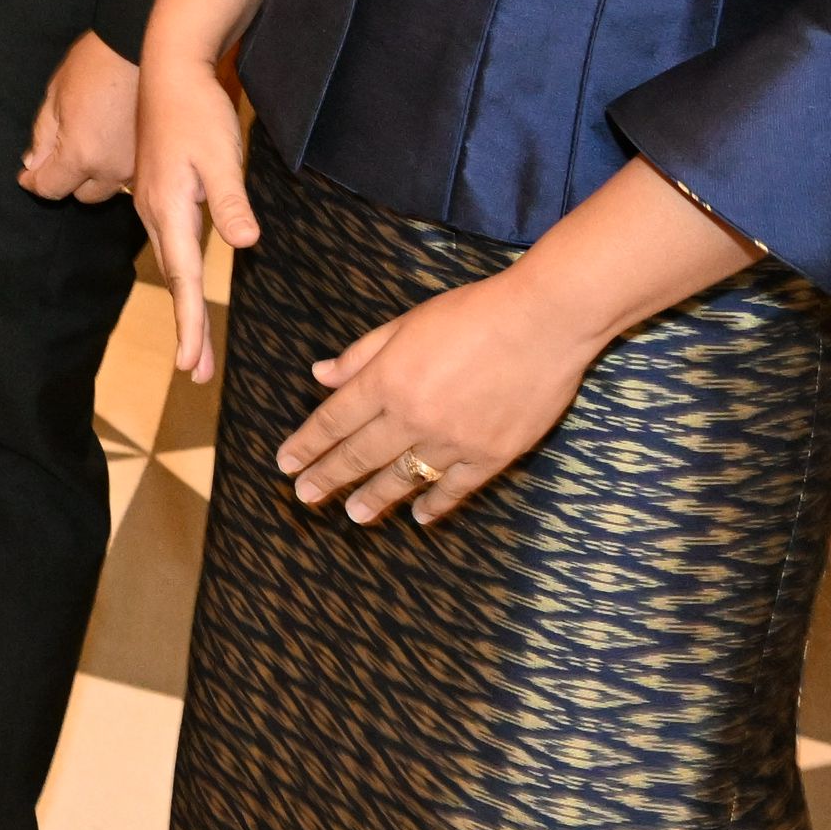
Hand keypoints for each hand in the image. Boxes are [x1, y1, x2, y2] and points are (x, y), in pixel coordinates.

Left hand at [19, 31, 137, 202]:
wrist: (137, 45)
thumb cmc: (94, 65)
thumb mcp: (55, 97)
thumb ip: (43, 137)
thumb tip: (33, 164)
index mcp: (81, 155)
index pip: (51, 189)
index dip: (33, 183)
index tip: (26, 175)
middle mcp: (111, 170)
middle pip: (82, 196)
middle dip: (67, 180)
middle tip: (60, 154)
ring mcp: (135, 166)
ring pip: (108, 189)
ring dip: (94, 176)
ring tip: (88, 146)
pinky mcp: (152, 155)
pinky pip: (128, 176)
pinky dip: (115, 167)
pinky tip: (110, 144)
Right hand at [132, 50, 258, 378]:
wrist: (168, 68)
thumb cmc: (197, 109)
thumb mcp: (221, 154)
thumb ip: (232, 201)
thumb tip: (246, 244)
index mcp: (170, 209)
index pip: (184, 279)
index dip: (190, 324)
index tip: (192, 366)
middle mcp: (155, 212)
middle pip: (174, 281)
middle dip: (187, 329)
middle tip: (198, 372)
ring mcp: (153, 202)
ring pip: (170, 266)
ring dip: (183, 306)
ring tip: (195, 344)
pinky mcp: (158, 192)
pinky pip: (169, 247)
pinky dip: (178, 277)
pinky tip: (184, 283)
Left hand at [277, 267, 606, 525]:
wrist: (543, 322)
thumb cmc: (472, 313)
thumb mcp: (406, 323)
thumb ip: (362, 354)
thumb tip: (321, 375)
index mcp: (387, 379)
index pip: (334, 420)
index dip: (307, 444)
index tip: (287, 464)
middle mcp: (413, 416)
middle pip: (359, 455)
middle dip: (327, 478)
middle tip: (304, 497)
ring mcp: (453, 440)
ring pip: (403, 478)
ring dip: (375, 498)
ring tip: (354, 516)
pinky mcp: (491, 455)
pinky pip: (454, 489)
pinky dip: (435, 504)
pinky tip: (419, 515)